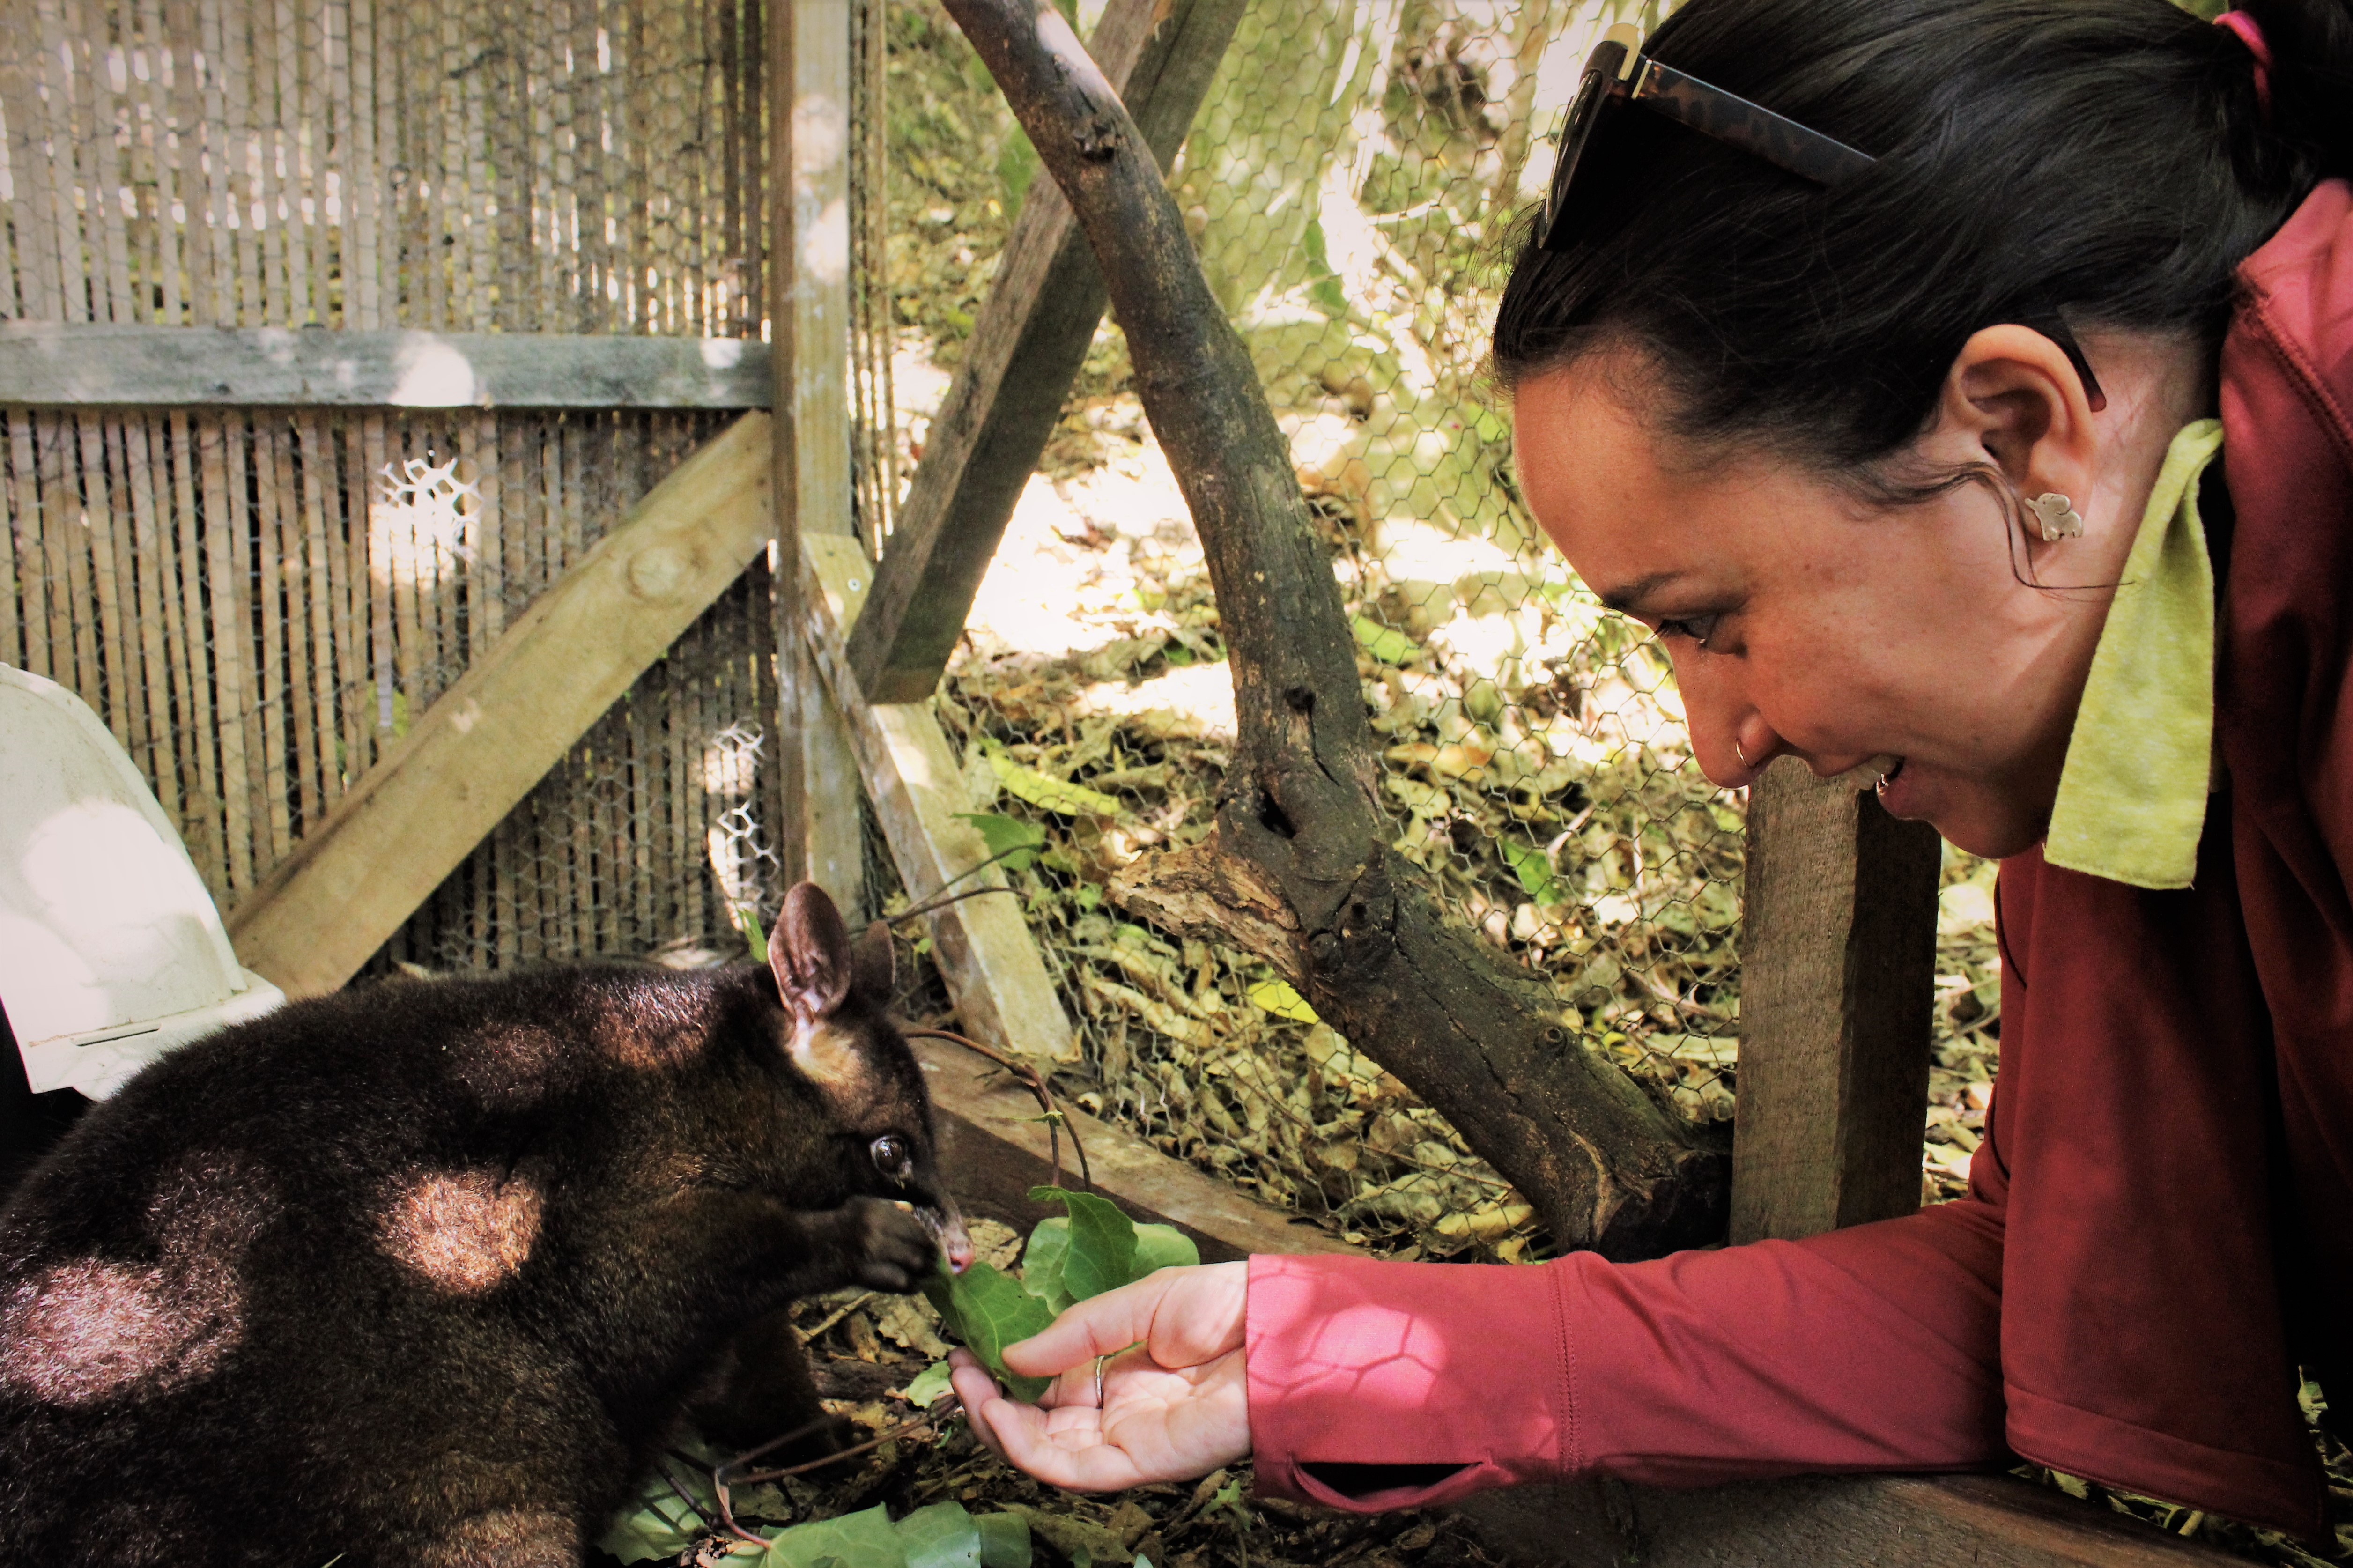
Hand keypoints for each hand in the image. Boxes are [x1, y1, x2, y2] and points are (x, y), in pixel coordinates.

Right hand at [949, 1260, 1250, 1490]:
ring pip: (1050, 1456)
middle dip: (992, 1405)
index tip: (969, 1351)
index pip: (1051, 1393)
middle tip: (958, 1370)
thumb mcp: (1140, 1300)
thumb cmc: (1231, 1307)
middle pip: (1042, 1430)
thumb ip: (1078, 1332)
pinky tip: (1001, 1417)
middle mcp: (1124, 1414)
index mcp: (1124, 1377)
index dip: (1007, 1378)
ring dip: (1000, 1429)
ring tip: (968, 1391)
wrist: (1284, 1327)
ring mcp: (1133, 1441)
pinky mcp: (1145, 1461)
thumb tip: (1016, 1354)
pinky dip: (1031, 1451)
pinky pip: (1077, 1470)